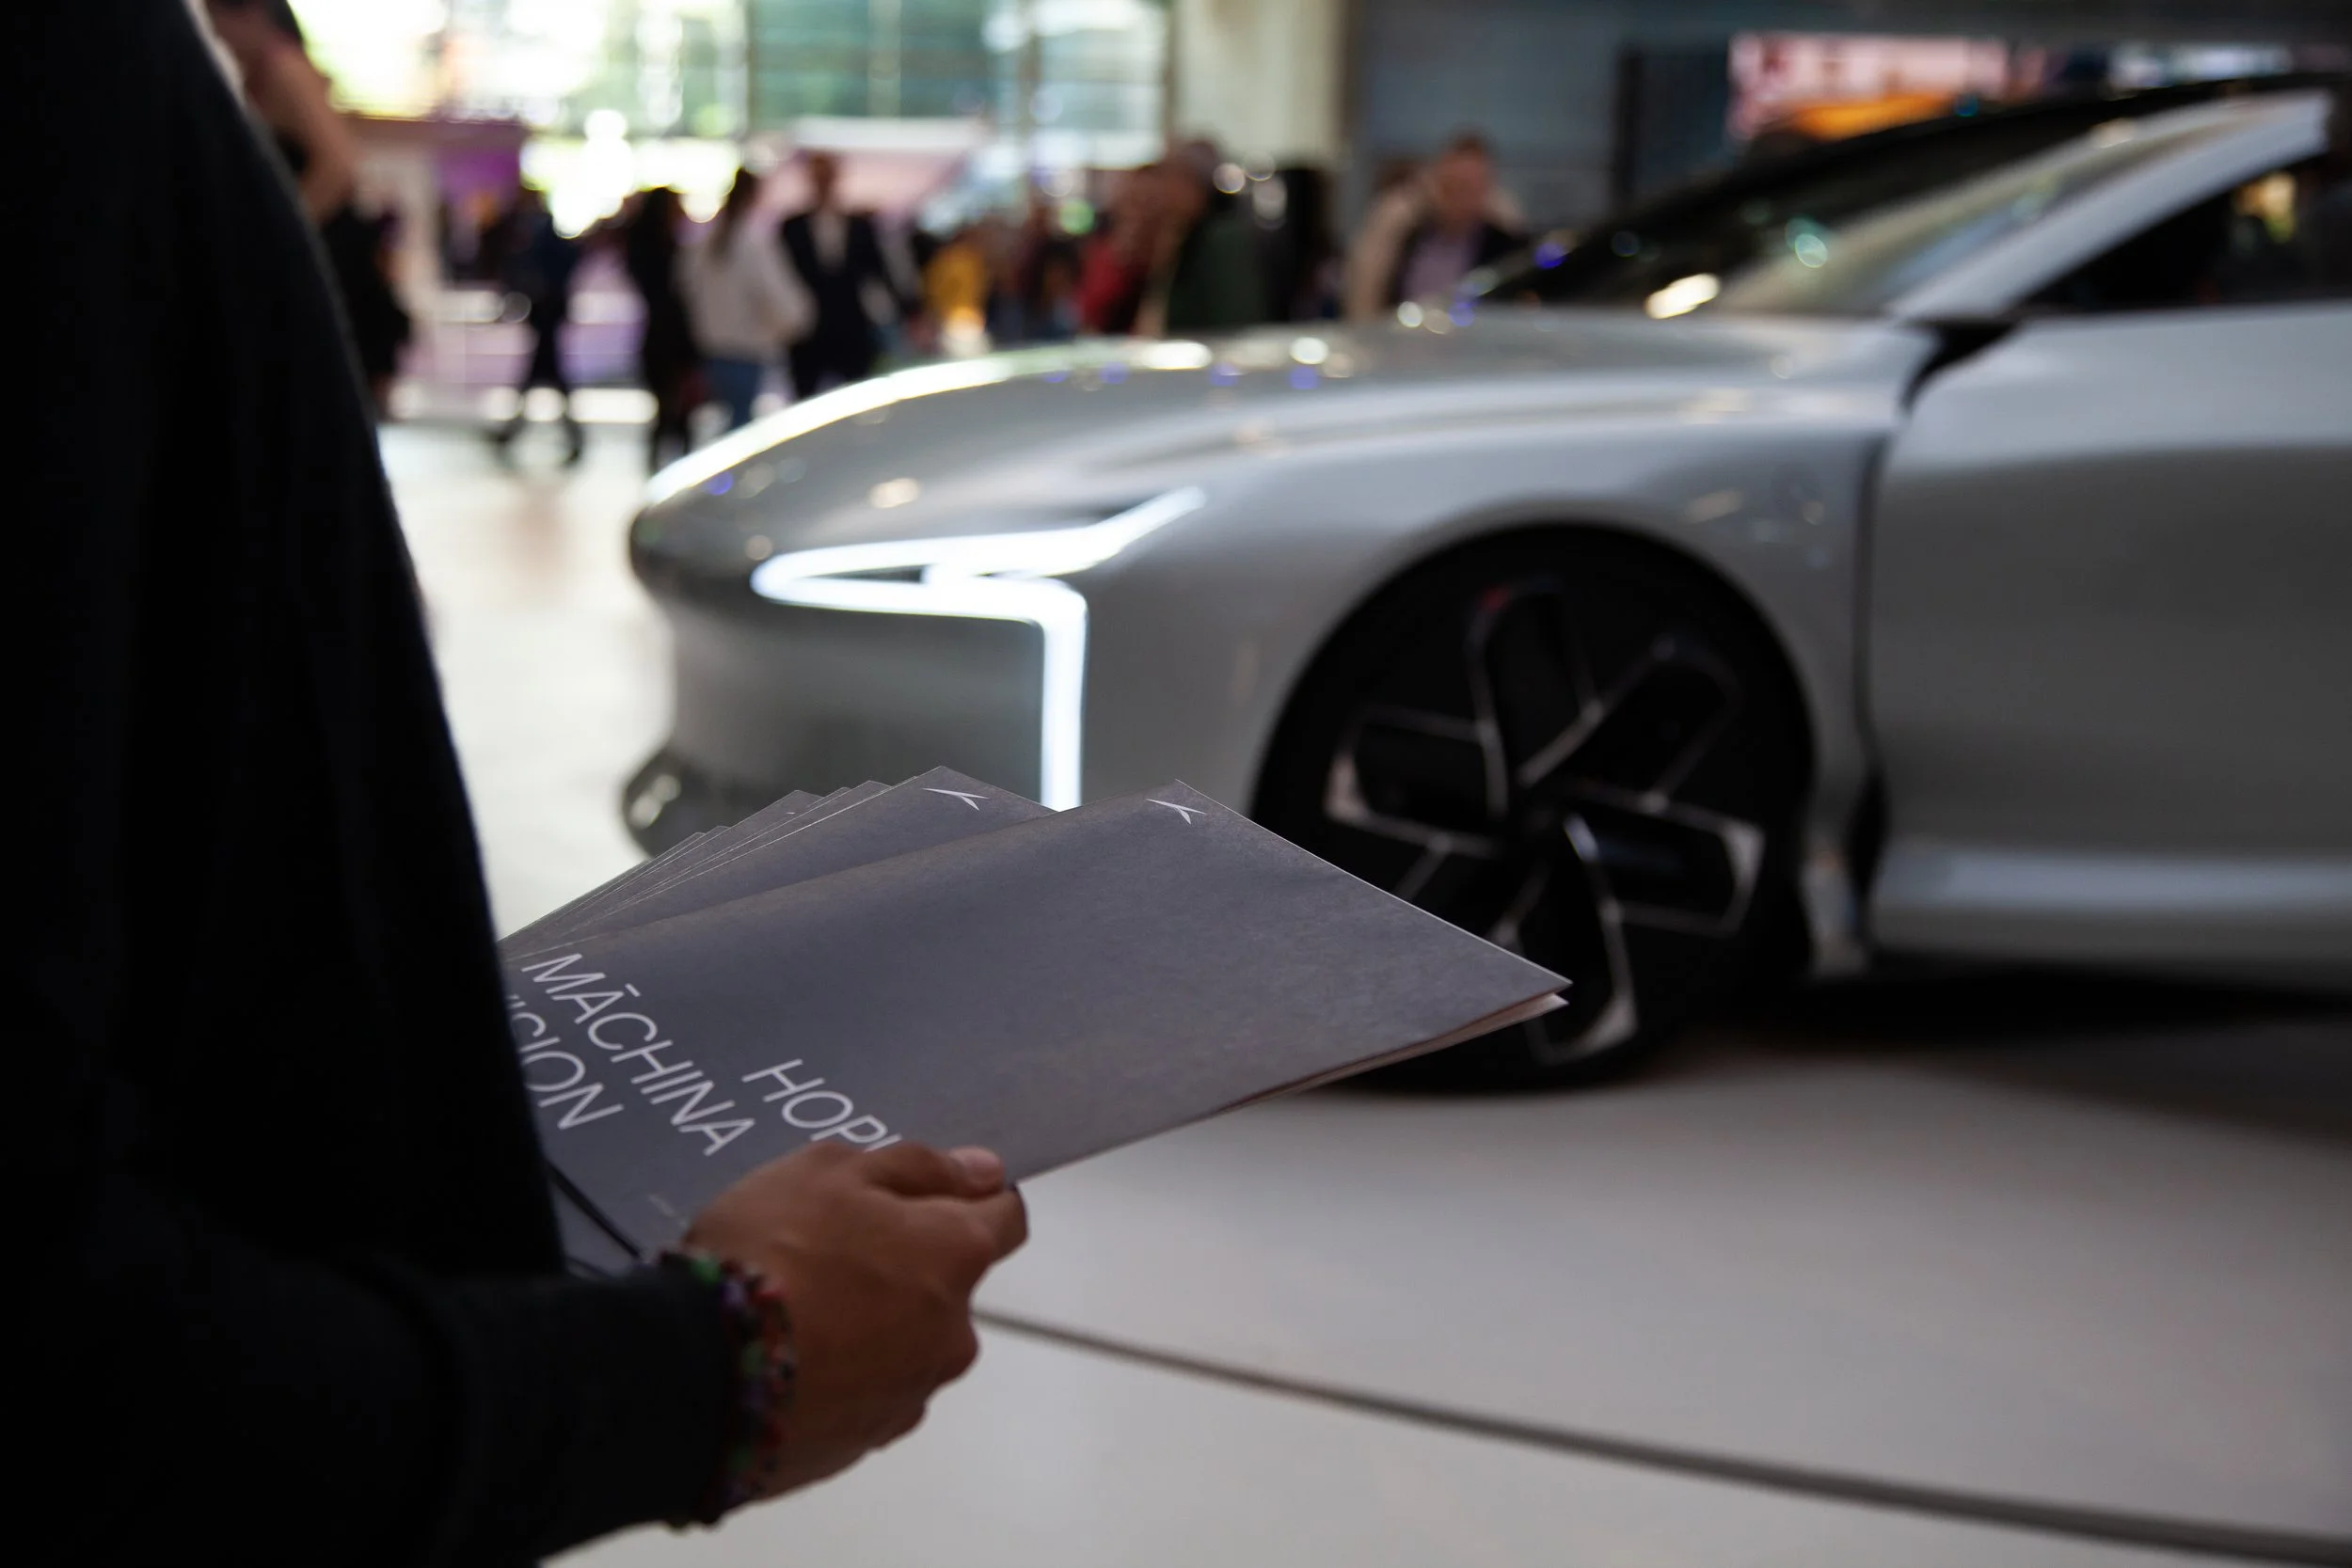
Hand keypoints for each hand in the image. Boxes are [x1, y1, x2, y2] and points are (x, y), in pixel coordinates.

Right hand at [684, 1141, 1027, 1496]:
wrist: (697, 1373)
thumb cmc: (768, 1252)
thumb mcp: (830, 1169)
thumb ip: (918, 1166)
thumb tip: (982, 1172)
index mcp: (956, 1253)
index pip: (1006, 1218)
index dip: (971, 1199)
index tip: (929, 1195)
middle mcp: (953, 1331)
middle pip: (950, 1287)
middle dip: (907, 1267)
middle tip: (830, 1250)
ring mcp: (912, 1394)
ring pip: (908, 1344)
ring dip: (873, 1325)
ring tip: (796, 1309)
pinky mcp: (866, 1442)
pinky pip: (868, 1394)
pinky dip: (843, 1375)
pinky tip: (787, 1357)